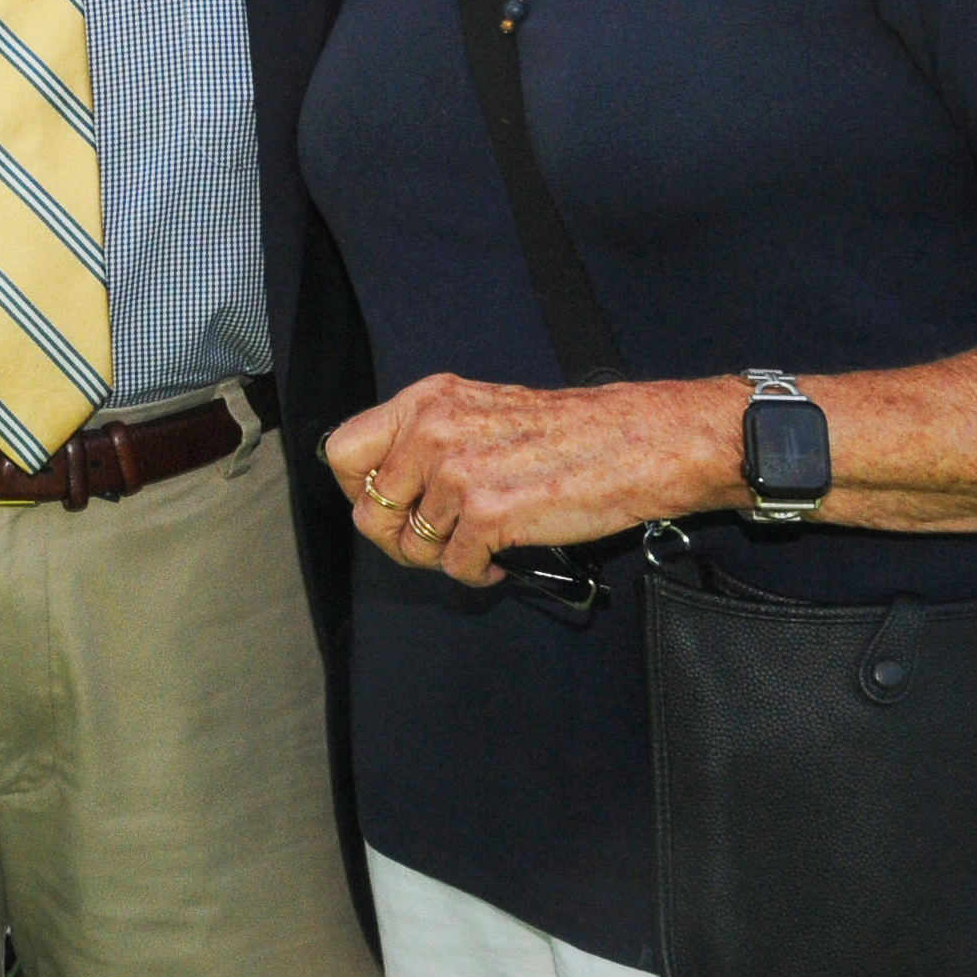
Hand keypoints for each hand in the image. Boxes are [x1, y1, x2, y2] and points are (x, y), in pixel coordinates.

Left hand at [320, 373, 738, 585]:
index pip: (341, 451)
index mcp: (425, 402)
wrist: (636, 443)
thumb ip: (426, 437)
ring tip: (474, 546)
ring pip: (412, 546)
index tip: (386, 507)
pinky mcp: (489, 514)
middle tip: (429, 545)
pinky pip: (454, 568)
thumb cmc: (567, 432)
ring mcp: (458, 473)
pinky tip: (497, 561)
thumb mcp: (479, 410)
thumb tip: (383, 484)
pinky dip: (475, 574)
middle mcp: (432, 432)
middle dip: (396, 540)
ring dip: (441, 558)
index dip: (356, 490)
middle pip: (368, 511)